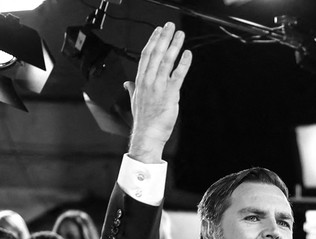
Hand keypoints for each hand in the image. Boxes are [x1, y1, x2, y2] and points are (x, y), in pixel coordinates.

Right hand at [125, 22, 191, 163]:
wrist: (148, 135)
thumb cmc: (144, 120)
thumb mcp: (134, 101)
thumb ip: (132, 89)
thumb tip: (127, 84)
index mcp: (140, 81)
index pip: (145, 56)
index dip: (152, 41)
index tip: (158, 31)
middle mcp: (148, 81)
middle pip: (156, 54)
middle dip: (164, 38)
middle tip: (170, 26)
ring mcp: (158, 87)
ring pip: (166, 61)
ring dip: (174, 46)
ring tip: (180, 35)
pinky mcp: (170, 94)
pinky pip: (178, 75)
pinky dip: (183, 64)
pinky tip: (188, 54)